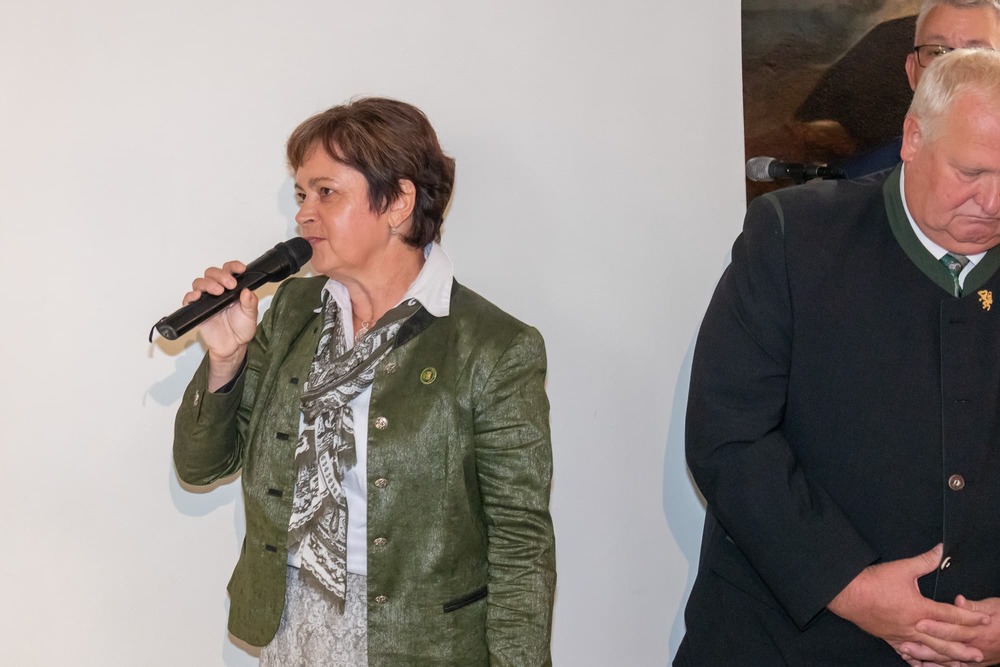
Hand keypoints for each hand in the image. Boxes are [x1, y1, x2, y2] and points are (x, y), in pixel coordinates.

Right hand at [182, 261, 257, 389]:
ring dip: (207, 284)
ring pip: (200, 282)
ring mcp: (206, 299)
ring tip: (217, 292)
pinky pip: (189, 299)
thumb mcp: (251, 315)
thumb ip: (250, 303)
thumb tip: (247, 291)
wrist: (233, 346)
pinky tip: (197, 296)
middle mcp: (218, 291)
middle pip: (212, 273)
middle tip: (230, 285)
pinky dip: (191, 296)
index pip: (229, 271)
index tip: (241, 269)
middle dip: (220, 275)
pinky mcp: (197, 310)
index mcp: (232, 288)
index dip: (233, 267)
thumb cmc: (241, 329)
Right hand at [828, 544, 988, 663]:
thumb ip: (925, 560)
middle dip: (964, 647)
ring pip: (930, 650)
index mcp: (919, 608)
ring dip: (947, 658)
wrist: (848, 594)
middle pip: (945, 640)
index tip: (984, 620)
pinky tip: (926, 665)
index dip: (970, 618)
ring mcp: (902, 635)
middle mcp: (914, 626)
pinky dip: (919, 661)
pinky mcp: (891, 638)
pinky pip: (908, 654)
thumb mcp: (902, 568)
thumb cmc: (873, 581)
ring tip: (961, 664)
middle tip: (979, 654)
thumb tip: (940, 550)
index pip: (951, 615)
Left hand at [900, 596, 999, 665]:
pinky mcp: (974, 663)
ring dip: (926, 657)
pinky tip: (923, 666)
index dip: (936, 626)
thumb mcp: (993, 607)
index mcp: (977, 631)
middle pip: (946, 647)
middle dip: (924, 646)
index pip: (953, 629)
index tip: (919, 622)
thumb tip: (959, 601)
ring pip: (947, 660)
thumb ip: (973, 606)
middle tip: (905, 643)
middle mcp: (974, 646)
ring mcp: (973, 657)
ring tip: (907, 653)